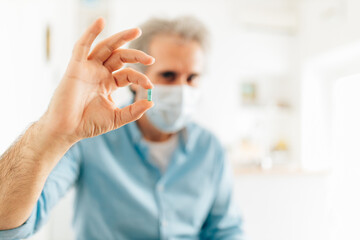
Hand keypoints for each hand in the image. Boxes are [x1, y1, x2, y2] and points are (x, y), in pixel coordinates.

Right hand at [43, 18, 153, 142]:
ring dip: (120, 38)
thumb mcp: (116, 118)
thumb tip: (151, 103)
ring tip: (136, 31)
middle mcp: (99, 73)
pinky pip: (82, 46)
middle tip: (150, 59)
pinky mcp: (75, 67)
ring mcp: (87, 68)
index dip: (140, 78)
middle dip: (136, 55)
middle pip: (120, 57)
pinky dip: (90, 32)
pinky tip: (101, 21)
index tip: (150, 87)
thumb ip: (134, 111)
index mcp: (108, 83)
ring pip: (106, 47)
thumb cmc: (88, 124)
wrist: (67, 129)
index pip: (128, 74)